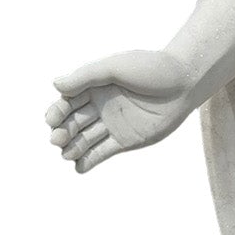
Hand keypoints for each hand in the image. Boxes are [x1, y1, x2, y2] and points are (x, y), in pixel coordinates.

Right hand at [45, 49, 195, 173]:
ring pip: (85, 139)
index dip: (57, 112)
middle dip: (63, 132)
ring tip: (66, 154)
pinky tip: (79, 167)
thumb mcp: (115, 67)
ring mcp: (111, 124)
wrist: (183, 82)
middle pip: (74, 122)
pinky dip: (89, 161)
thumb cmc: (150, 68)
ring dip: (73, 148)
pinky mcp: (125, 141)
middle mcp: (99, 106)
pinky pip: (102, 152)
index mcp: (93, 86)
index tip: (51, 119)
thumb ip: (86, 77)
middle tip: (57, 139)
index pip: (67, 102)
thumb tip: (56, 85)